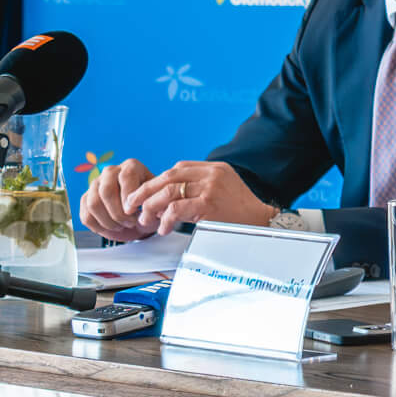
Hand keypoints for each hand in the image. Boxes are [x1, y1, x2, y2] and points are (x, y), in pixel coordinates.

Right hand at [78, 158, 159, 240]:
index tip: (135, 212)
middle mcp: (111, 171)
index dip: (129, 197)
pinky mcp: (86, 199)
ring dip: (109, 221)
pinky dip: (98, 226)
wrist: (140, 215)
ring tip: (122, 225)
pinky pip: (86, 215)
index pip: (126, 177)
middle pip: (106, 191)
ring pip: (93, 204)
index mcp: (131, 166)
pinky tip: (111, 228)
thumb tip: (156, 210)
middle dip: (119, 213)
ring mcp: (96, 184)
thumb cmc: (150, 205)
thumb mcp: (159, 201)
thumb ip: (158, 202)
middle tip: (131, 222)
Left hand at [122, 161, 271, 235]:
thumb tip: (171, 193)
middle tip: (132, 204)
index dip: (158, 180)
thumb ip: (202, 185)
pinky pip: (176, 209)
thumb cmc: (242, 212)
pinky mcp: (208, 205)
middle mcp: (212, 174)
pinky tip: (163, 228)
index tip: (146, 193)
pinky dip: (165, 220)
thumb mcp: (225, 189)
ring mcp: (210, 188)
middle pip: (168, 177)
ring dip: (151, 207)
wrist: (263, 223)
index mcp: (215, 168)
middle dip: (145, 191)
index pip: (178, 168)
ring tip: (146, 220)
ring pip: (168, 192)